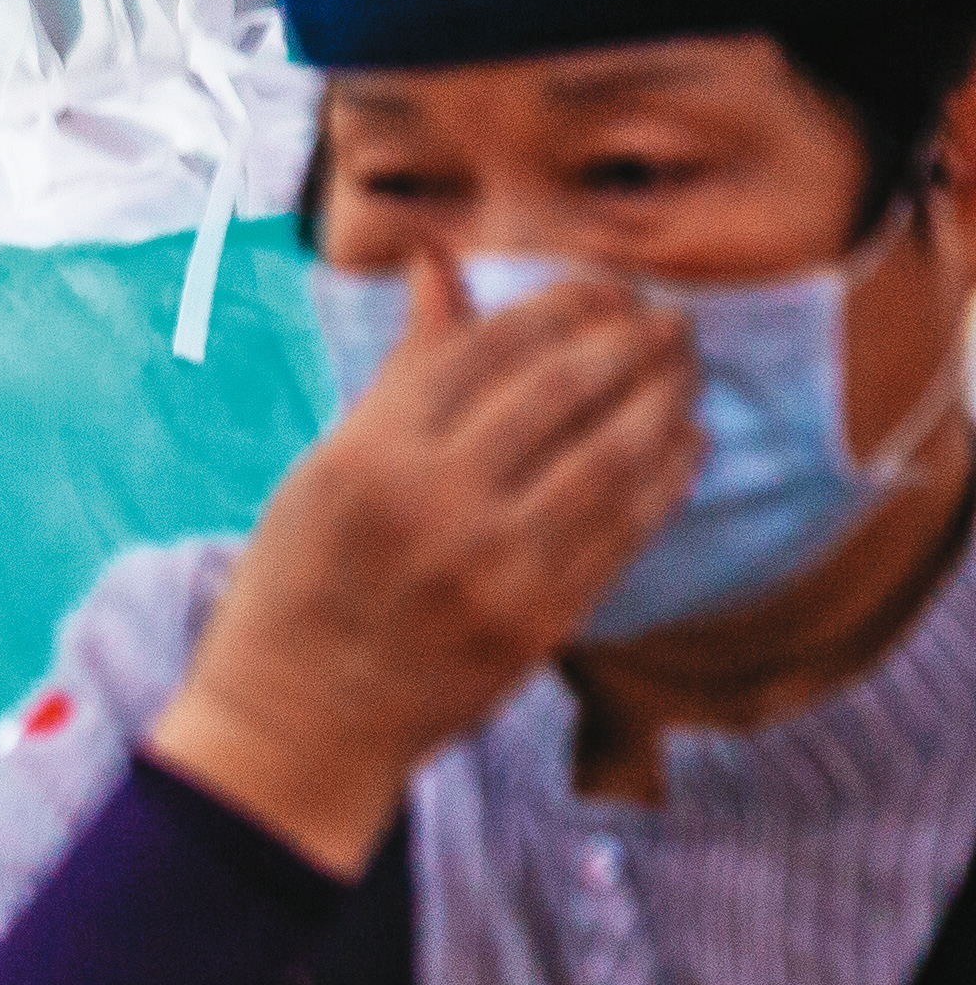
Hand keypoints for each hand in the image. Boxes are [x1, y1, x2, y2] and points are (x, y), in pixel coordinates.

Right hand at [147, 258, 697, 874]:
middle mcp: (431, 502)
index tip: (605, 288)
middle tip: (670, 319)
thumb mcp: (327, 468)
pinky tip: (683, 443)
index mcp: (366, 454)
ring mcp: (490, 566)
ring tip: (687, 371)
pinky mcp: (538, 620)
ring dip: (664, 400)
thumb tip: (443, 264)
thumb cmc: (300, 584)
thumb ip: (402, 371)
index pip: (489, 345)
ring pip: (612, 454)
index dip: (563, 304)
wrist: (298, 721)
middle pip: (562, 388)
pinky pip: (624, 530)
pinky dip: (665, 477)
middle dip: (632, 340)